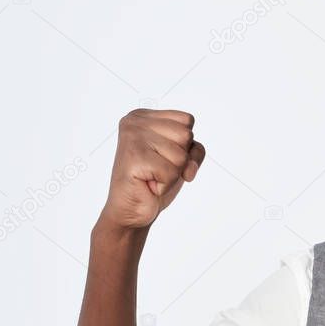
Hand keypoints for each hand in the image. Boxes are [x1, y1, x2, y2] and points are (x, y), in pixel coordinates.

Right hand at [100, 109, 204, 229]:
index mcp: (144, 116)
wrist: (132, 210)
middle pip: (186, 135)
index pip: (187, 120)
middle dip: (179, 160)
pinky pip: (172, 172)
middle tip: (157, 169)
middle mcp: (134, 122)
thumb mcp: (180, 158)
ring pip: (181, 155)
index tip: (163, 156)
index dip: (185, 146)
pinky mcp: (134, 157)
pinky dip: (165, 185)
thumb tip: (188, 165)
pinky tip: (148, 185)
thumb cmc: (154, 181)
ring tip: (152, 176)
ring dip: (172, 174)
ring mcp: (132, 137)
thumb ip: (192, 148)